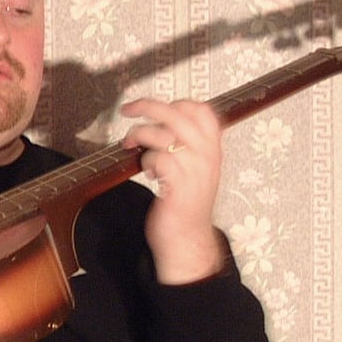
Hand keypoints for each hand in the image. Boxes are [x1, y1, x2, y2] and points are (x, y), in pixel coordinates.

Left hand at [119, 97, 228, 283]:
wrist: (188, 239)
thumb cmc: (186, 205)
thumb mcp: (196, 170)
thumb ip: (187, 147)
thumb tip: (162, 124)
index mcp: (213, 149)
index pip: (202, 110)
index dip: (177, 103)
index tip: (157, 108)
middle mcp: (207, 156)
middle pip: (177, 114)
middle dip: (147, 106)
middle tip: (128, 110)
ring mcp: (194, 170)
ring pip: (163, 135)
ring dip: (140, 136)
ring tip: (132, 145)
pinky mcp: (178, 185)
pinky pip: (158, 158)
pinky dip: (146, 160)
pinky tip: (148, 172)